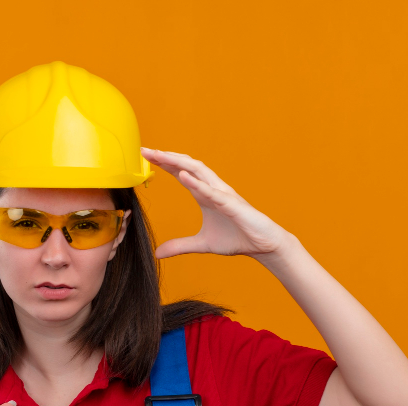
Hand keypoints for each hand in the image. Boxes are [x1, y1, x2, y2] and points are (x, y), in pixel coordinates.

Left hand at [141, 148, 296, 258]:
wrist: (263, 245)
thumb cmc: (236, 238)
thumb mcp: (201, 244)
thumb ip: (180, 246)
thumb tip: (158, 253)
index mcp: (204, 194)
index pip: (181, 173)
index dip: (164, 164)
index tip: (145, 158)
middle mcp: (213, 189)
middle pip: (187, 166)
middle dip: (166, 157)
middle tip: (145, 150)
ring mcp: (223, 194)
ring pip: (199, 171)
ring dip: (179, 162)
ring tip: (160, 156)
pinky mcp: (232, 205)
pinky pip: (213, 191)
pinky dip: (197, 183)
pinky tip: (183, 176)